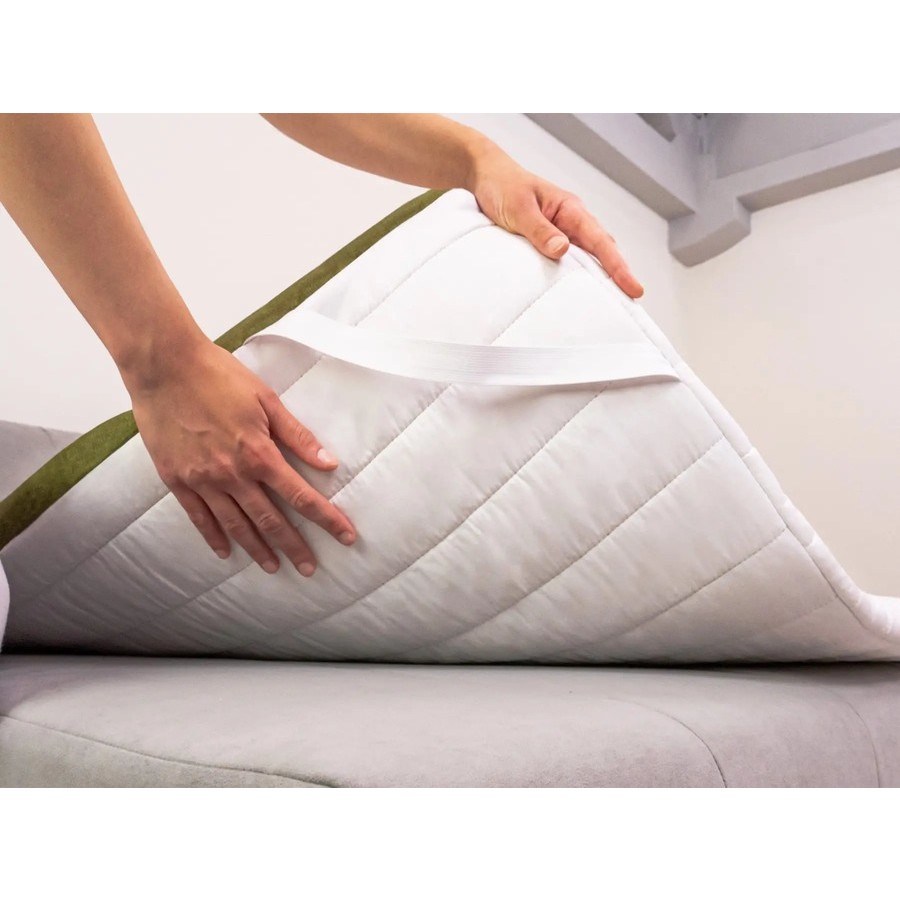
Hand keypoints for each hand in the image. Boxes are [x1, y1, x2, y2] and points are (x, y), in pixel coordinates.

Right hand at [125, 338, 355, 576]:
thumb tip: (330, 462)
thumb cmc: (219, 376)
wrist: (164, 365)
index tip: (346, 536)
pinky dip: (214, 536)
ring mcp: (202, 480)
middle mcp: (232, 474)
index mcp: (259, 454)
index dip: (327, 519)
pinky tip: (226, 551)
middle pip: (270, 520)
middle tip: (309, 568)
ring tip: (273, 567)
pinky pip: (199, 517)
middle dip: (294, 546)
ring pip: (236, 525)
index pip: (301, 496)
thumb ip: (298, 436)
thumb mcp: (267, 400)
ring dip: (258, 549)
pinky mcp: (176, 479)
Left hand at [467, 149, 643, 299]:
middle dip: (616, 276)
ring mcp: (560, 233)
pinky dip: (574, 276)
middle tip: (629, 302)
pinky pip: (566, 262)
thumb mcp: (519, 207)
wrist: (485, 178)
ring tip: (608, 304)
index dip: (618, 267)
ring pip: (585, 258)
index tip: (634, 288)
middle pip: (601, 252)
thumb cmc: (503, 186)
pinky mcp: (547, 242)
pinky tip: (575, 292)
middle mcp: (570, 222)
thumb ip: (540, 229)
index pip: (601, 242)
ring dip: (595, 278)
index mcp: (570, 209)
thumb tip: (563, 250)